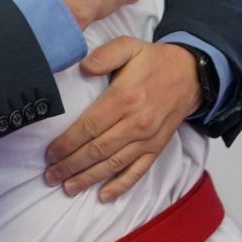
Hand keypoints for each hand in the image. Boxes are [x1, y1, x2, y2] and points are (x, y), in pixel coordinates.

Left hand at [43, 37, 200, 201]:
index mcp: (124, 98)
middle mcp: (136, 123)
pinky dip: (121, 186)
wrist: (192, 74)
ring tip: (68, 187)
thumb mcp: (129, 46)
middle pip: (97, 150)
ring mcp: (148, 139)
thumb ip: (105, 55)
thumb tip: (84, 67)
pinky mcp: (157, 148)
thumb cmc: (154, 60)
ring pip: (113, 164)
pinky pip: (138, 171)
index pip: (89, 127)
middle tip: (51, 176)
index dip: (67, 143)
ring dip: (89, 178)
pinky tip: (103, 196)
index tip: (49, 154)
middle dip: (71, 165)